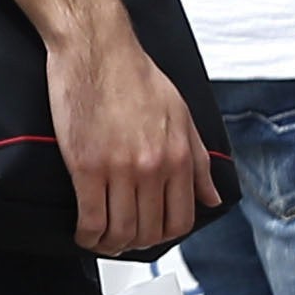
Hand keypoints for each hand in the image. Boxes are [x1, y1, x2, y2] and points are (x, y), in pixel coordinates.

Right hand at [47, 8, 214, 260]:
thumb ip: (198, 161)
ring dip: (110, 245)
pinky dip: (87, 235)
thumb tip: (211, 196)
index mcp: (178, 155)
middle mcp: (153, 167)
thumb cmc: (134, 74)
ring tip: (100, 240)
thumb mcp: (180, 114)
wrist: (97, 49)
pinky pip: (91, 218)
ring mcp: (119, 169)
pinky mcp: (85, 165)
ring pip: (120, 230)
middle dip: (135, 244)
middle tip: (122, 241)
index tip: (149, 235)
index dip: (164, 236)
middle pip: (149, 231)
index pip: (180, 219)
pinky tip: (83, 233)